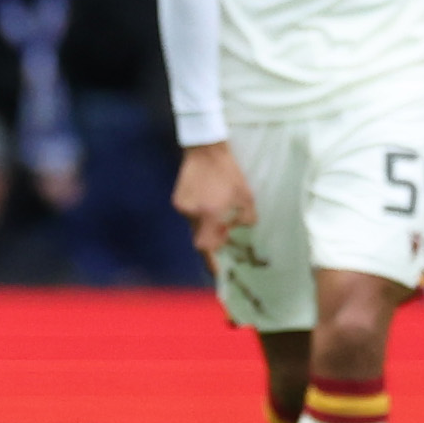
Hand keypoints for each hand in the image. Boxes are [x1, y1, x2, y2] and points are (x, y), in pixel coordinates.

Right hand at [172, 142, 254, 257]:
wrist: (206, 151)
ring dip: (207, 224)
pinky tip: (209, 201)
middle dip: (213, 238)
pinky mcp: (177, 199)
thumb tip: (239, 230)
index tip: (217, 272)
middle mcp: (192, 213)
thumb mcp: (246, 197)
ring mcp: (182, 206)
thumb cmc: (230, 173)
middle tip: (226, 233)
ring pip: (195, 225)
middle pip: (200, 237)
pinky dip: (200, 214)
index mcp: (210, 214)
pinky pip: (189, 214)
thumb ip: (245, 219)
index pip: (206, 246)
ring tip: (219, 211)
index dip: (211, 261)